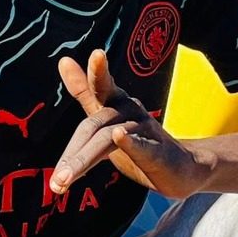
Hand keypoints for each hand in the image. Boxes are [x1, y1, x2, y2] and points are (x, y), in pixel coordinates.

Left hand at [50, 49, 212, 201]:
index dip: (94, 72)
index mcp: (115, 102)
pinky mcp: (159, 152)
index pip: (99, 86)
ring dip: (84, 159)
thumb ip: (85, 93)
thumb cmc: (137, 141)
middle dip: (72, 153)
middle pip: (93, 126)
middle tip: (55, 179)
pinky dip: (131, 142)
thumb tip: (63, 60)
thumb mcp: (108, 118)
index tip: (79, 58)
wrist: (182, 168)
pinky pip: (143, 146)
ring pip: (109, 139)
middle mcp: (129, 110)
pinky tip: (120, 136)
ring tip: (65, 177)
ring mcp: (145, 129)